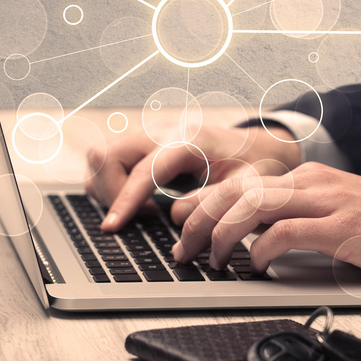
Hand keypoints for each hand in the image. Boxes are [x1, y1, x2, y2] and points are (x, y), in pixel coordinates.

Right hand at [85, 124, 300, 231]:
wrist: (259, 146)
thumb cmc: (254, 165)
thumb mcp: (247, 187)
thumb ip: (213, 203)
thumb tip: (176, 218)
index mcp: (187, 140)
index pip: (143, 169)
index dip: (125, 200)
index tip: (112, 228)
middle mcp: (162, 131)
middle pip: (107, 155)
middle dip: (111, 192)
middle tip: (143, 217)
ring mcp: (149, 136)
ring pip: (101, 156)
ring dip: (109, 188)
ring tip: (145, 211)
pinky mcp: (144, 145)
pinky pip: (108, 161)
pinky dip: (113, 184)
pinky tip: (142, 202)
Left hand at [170, 162, 360, 280]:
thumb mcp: (342, 214)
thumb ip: (303, 220)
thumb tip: (260, 240)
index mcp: (312, 178)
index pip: (242, 180)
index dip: (204, 200)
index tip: (181, 221)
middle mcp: (315, 182)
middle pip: (238, 190)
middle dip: (200, 218)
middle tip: (183, 248)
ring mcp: (330, 202)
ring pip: (254, 206)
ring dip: (223, 234)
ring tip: (212, 259)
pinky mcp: (345, 228)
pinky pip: (288, 234)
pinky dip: (264, 250)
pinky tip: (258, 266)